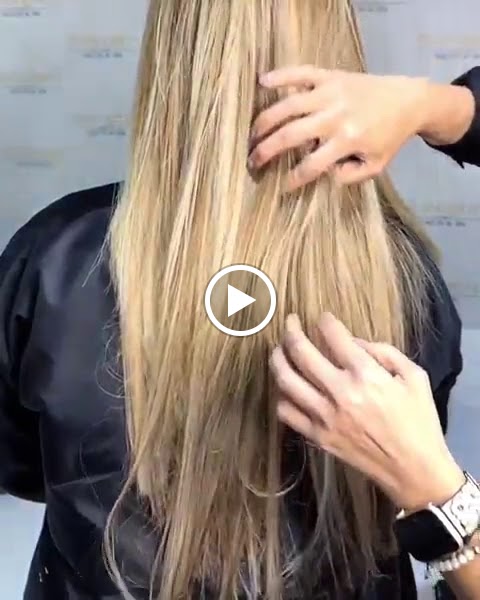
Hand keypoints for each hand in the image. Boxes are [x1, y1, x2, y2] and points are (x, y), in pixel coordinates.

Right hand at [249, 67, 431, 188]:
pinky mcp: (330, 75)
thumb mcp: (374, 166)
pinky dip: (280, 76)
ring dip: (264, 122)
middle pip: (291, 135)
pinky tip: (261, 82)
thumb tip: (323, 175)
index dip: (294, 179)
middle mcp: (335, 116)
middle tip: (252, 162)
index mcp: (348, 140)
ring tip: (251, 136)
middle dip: (267, 151)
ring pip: (288, 106)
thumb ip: (349, 176)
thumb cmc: (388, 137)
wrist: (408, 100)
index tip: (283, 186)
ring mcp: (330, 92)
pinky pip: (301, 73)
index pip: (311, 165)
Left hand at [270, 313, 464, 510]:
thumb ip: (383, 352)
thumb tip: (352, 342)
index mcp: (366, 375)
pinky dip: (281, 396)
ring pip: (286, 381)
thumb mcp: (414, 376)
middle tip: (290, 322)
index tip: (322, 318)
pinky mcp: (317, 437)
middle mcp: (340, 393)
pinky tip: (287, 388)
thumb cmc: (419, 421)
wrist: (414, 470)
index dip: (325, 321)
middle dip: (291, 331)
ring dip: (278, 359)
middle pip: (301, 353)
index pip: (334, 336)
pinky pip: (286, 412)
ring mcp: (324, 417)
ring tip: (279, 350)